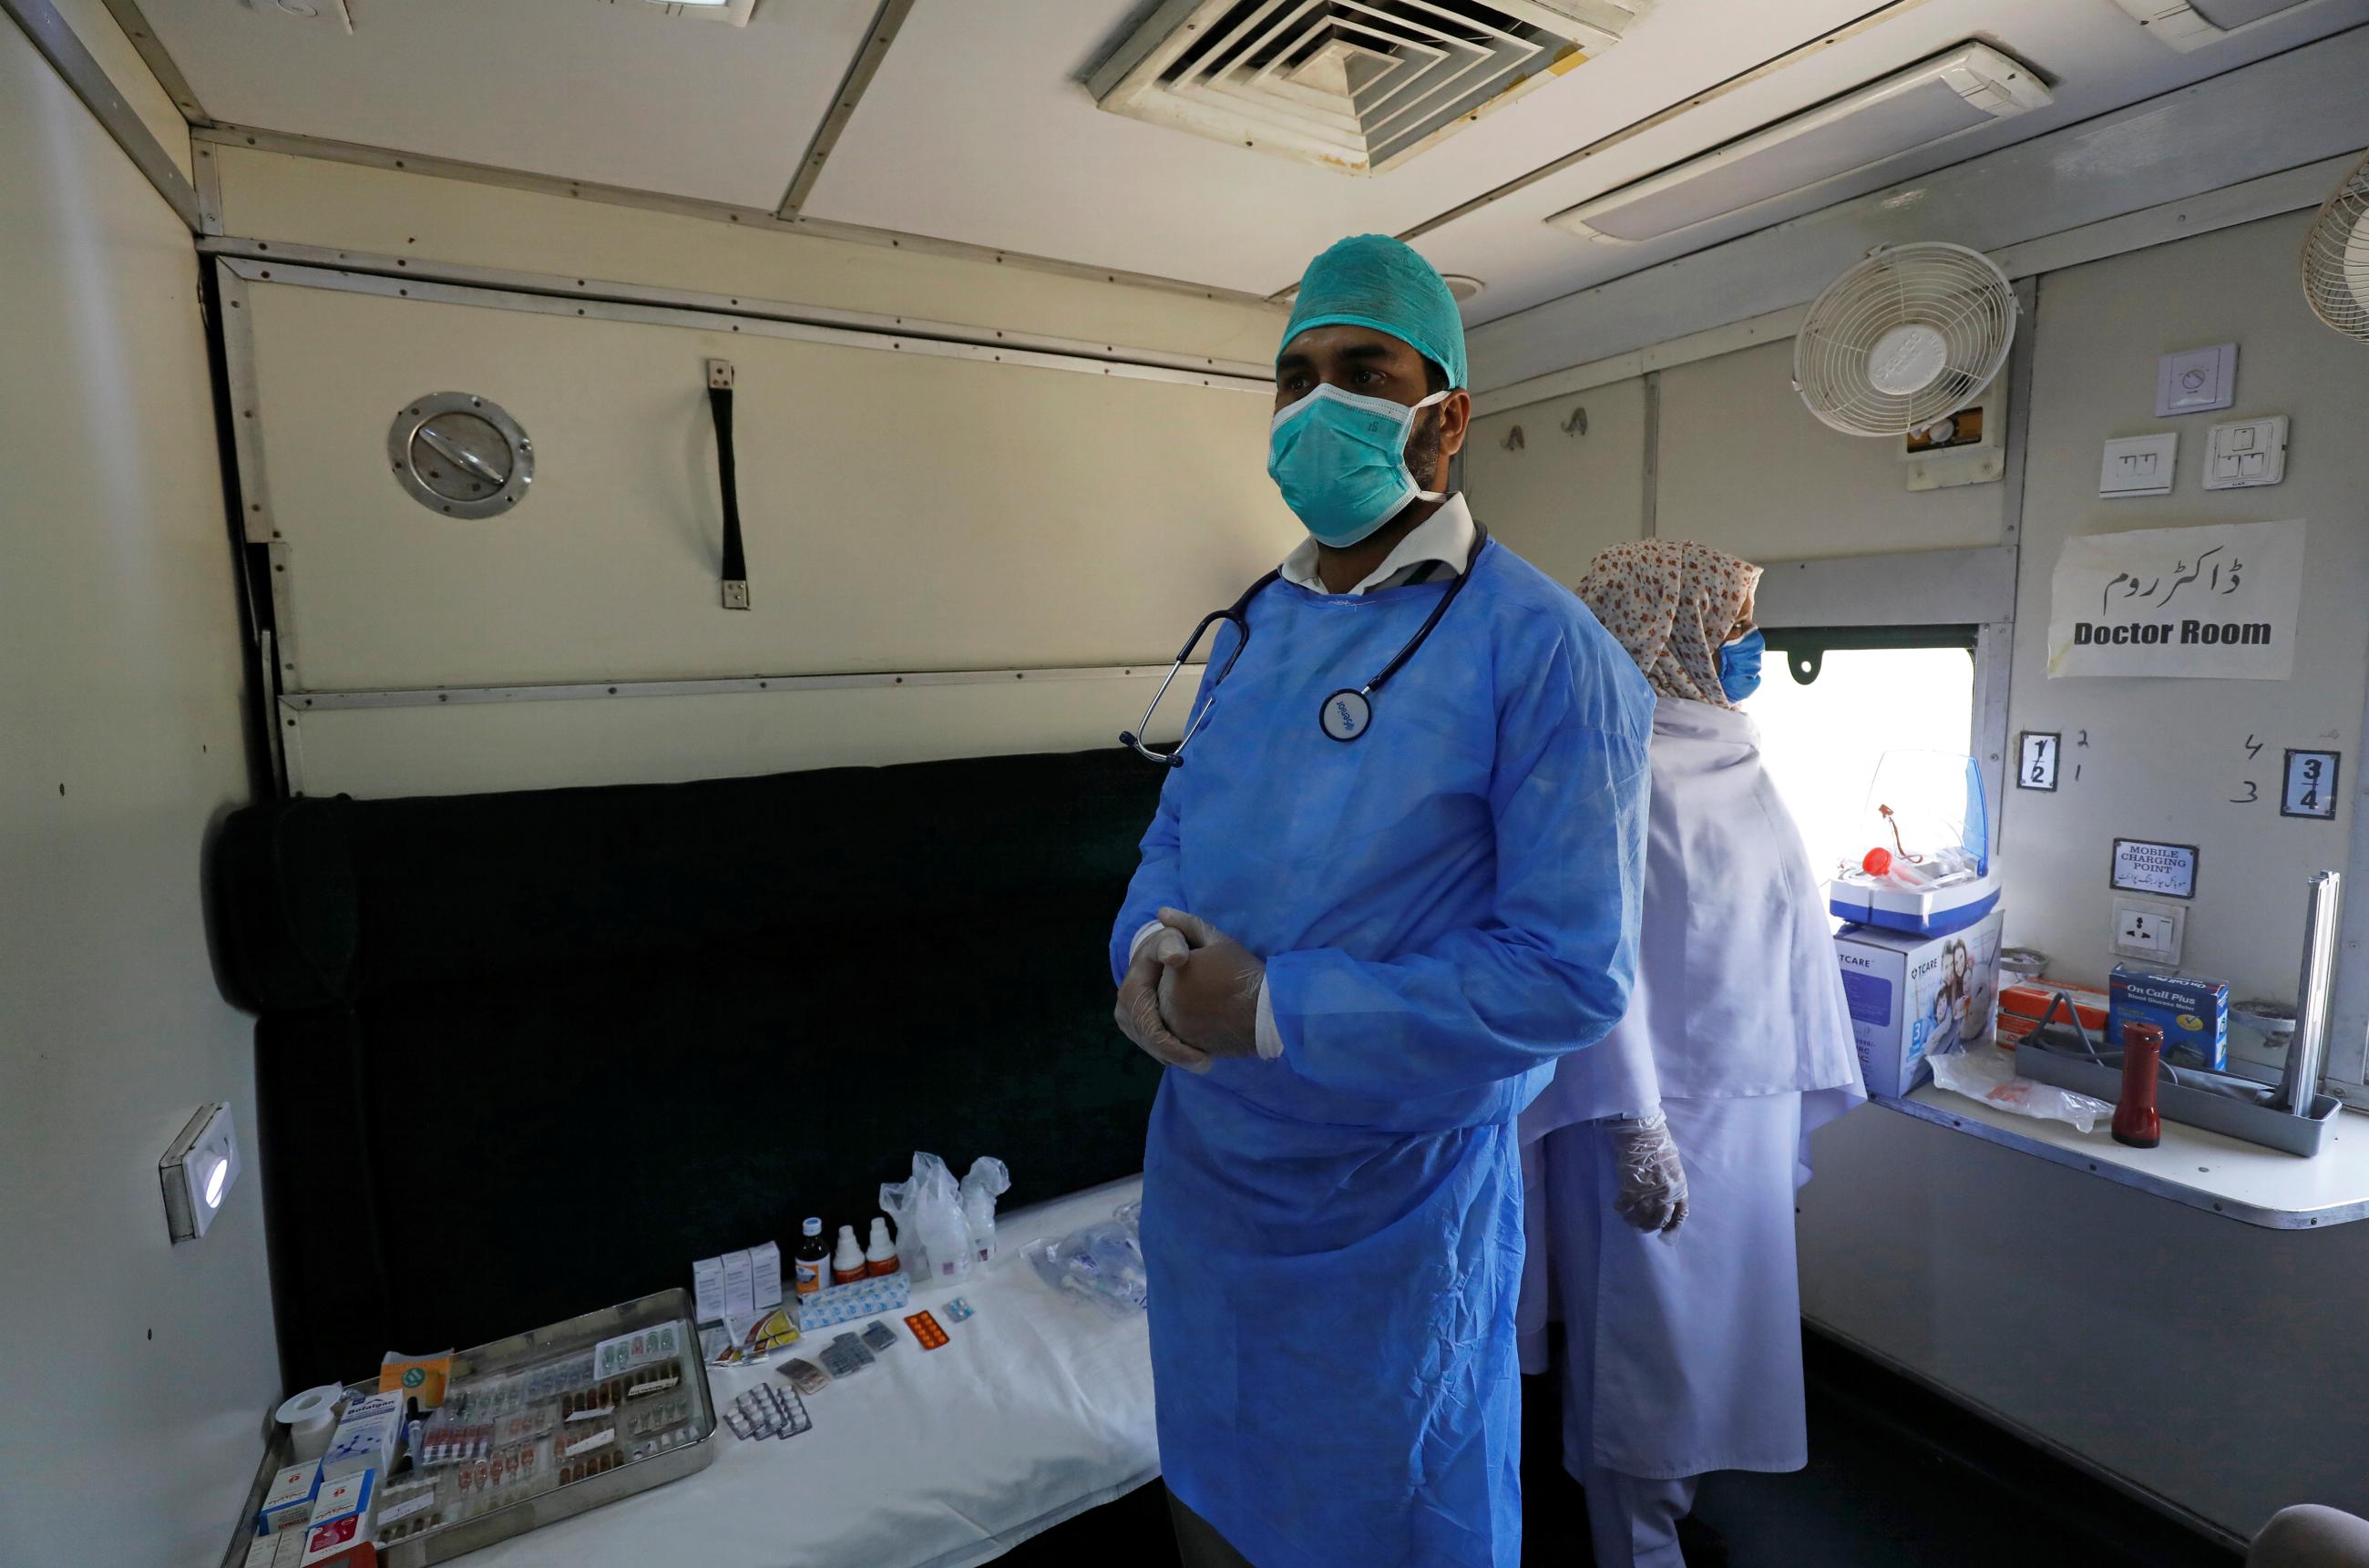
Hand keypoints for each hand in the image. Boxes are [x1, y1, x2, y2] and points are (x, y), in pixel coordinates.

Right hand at [1115, 931, 1210, 1074]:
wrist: (1166, 951)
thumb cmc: (1175, 944)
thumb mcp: (1176, 937)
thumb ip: (1176, 941)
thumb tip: (1175, 956)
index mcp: (1133, 985)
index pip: (1147, 1022)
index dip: (1170, 1043)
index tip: (1201, 1056)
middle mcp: (1125, 1003)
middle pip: (1147, 1039)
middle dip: (1175, 1055)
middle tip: (1205, 1065)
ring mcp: (1129, 1016)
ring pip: (1149, 1046)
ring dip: (1174, 1057)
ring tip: (1203, 1063)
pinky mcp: (1137, 1025)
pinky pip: (1151, 1045)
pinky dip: (1171, 1054)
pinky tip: (1193, 1057)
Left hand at [1152, 908, 1265, 1060]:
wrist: (1268, 1014)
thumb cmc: (1244, 973)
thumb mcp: (1218, 941)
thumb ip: (1187, 925)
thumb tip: (1161, 912)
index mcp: (1173, 970)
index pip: (1166, 965)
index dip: (1188, 966)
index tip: (1210, 970)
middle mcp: (1167, 999)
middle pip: (1164, 989)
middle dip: (1181, 987)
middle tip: (1213, 988)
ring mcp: (1175, 1025)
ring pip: (1168, 1012)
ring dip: (1182, 1007)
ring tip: (1213, 1003)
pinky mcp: (1185, 1045)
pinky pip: (1175, 1033)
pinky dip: (1187, 1026)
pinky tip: (1210, 1019)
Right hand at [1609, 1111, 1688, 1236]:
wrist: (1643, 1132)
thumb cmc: (1659, 1145)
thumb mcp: (1674, 1167)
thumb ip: (1672, 1185)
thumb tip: (1665, 1199)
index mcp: (1679, 1187)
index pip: (1679, 1215)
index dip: (1672, 1228)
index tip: (1664, 1234)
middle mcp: (1667, 1194)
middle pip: (1659, 1220)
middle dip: (1649, 1226)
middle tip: (1641, 1225)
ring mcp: (1649, 1192)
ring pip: (1641, 1217)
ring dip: (1633, 1220)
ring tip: (1628, 1218)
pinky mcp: (1631, 1188)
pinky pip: (1624, 1206)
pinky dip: (1620, 1208)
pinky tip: (1618, 1206)